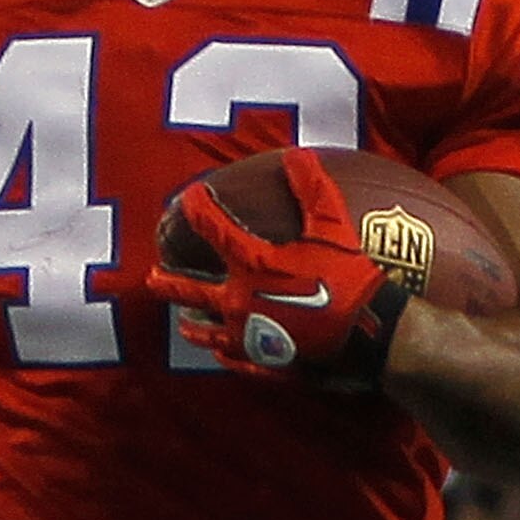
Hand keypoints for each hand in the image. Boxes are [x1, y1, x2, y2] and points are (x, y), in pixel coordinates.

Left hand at [145, 149, 407, 384]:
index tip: (187, 198)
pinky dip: (224, 355)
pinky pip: (233, 360)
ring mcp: (247, 338)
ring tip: (183, 322)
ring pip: (207, 332)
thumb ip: (312, 189)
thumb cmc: (349, 279)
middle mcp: (238, 302)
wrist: (367, 336)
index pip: (212, 230)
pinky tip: (219, 354)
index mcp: (251, 265)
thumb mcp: (334, 227)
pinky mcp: (263, 364)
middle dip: (169, 282)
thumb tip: (296, 155)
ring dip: (193, 325)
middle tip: (152, 279)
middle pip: (191, 291)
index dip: (197, 209)